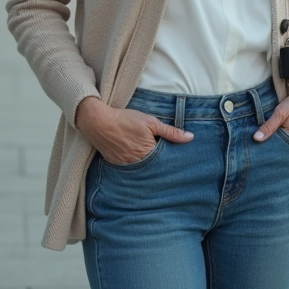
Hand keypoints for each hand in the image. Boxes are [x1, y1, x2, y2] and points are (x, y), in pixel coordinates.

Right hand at [75, 97, 193, 163]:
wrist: (98, 121)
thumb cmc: (125, 119)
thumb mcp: (151, 122)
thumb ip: (171, 132)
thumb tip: (190, 137)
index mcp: (148, 152)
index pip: (165, 160)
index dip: (171, 157)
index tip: (176, 155)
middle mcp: (137, 162)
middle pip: (154, 166)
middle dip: (161, 164)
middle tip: (166, 159)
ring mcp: (125, 165)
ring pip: (142, 168)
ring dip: (148, 165)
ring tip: (152, 159)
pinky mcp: (116, 164)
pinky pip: (130, 168)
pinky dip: (135, 165)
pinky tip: (138, 159)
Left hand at [253, 69, 288, 143]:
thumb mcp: (281, 112)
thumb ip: (269, 126)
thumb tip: (256, 138)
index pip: (273, 149)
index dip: (263, 146)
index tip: (252, 143)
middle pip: (278, 145)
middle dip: (268, 142)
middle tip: (255, 137)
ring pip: (283, 139)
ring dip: (274, 136)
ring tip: (263, 132)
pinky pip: (288, 134)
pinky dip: (281, 132)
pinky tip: (275, 127)